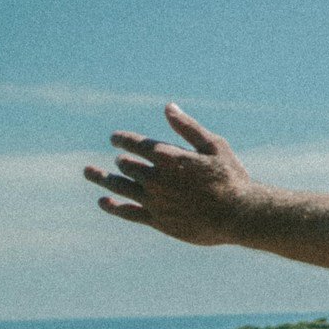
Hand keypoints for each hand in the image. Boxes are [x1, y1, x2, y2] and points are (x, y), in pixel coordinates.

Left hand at [85, 104, 257, 245]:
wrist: (240, 215)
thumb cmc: (231, 178)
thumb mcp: (214, 146)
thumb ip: (188, 128)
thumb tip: (168, 107)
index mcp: (169, 157)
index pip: (136, 144)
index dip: (123, 139)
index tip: (115, 138)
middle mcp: (156, 179)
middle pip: (127, 166)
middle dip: (121, 160)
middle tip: (119, 160)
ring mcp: (155, 201)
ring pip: (120, 187)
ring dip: (102, 178)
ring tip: (89, 172)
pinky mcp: (158, 221)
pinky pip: (128, 213)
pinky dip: (113, 207)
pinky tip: (103, 202)